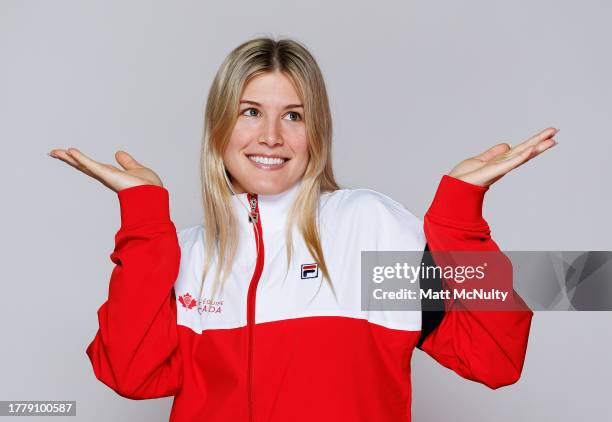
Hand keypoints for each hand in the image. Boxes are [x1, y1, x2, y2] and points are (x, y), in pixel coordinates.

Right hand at [48, 148, 163, 191]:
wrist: (153, 195)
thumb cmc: (148, 187)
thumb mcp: (136, 169)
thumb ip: (127, 162)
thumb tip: (118, 153)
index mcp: (111, 174)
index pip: (92, 165)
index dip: (80, 159)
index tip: (68, 153)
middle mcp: (105, 176)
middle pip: (83, 165)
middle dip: (69, 159)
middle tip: (53, 152)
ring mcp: (105, 176)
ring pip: (83, 165)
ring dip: (69, 158)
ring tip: (55, 152)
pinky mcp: (106, 174)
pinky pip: (91, 165)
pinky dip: (80, 158)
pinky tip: (70, 151)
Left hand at [448, 127, 558, 186]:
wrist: (453, 188)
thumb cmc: (465, 177)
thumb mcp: (481, 160)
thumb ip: (493, 153)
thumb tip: (507, 145)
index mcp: (500, 161)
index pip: (520, 149)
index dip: (533, 141)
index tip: (547, 134)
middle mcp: (503, 165)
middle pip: (525, 150)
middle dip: (540, 141)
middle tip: (555, 131)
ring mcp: (500, 168)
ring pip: (521, 155)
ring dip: (536, 147)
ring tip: (551, 140)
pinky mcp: (494, 171)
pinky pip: (509, 163)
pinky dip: (520, 156)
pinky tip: (531, 149)